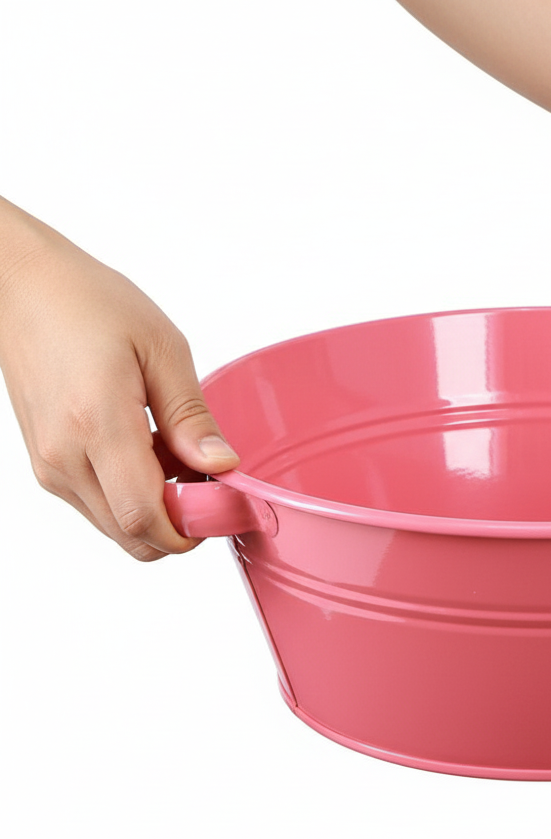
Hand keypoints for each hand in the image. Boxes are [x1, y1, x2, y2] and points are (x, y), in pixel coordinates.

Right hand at [0, 200, 239, 559]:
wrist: (21, 287)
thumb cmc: (88, 304)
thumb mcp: (161, 348)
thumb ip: (191, 417)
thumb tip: (222, 467)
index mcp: (96, 424)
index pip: (145, 517)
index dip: (192, 529)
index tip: (225, 507)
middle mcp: (64, 456)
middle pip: (132, 536)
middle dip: (181, 526)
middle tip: (210, 485)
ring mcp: (49, 466)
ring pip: (117, 528)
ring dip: (158, 511)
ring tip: (177, 457)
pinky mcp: (46, 465)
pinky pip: (100, 506)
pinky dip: (133, 497)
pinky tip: (150, 453)